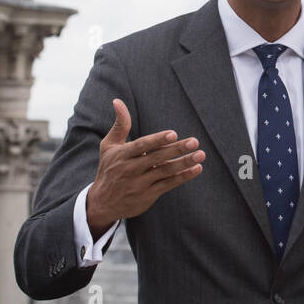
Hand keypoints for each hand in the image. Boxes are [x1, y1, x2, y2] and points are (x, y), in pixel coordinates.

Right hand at [85, 99, 203, 237]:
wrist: (103, 203)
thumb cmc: (108, 168)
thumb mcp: (109, 146)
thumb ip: (120, 124)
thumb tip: (117, 100)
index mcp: (122, 155)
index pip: (141, 146)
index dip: (157, 140)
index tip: (173, 134)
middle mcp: (131, 170)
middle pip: (156, 158)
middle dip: (176, 150)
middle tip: (194, 141)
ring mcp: (140, 184)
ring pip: (165, 172)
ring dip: (184, 163)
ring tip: (200, 154)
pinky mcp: (148, 196)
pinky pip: (168, 185)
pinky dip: (183, 177)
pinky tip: (196, 169)